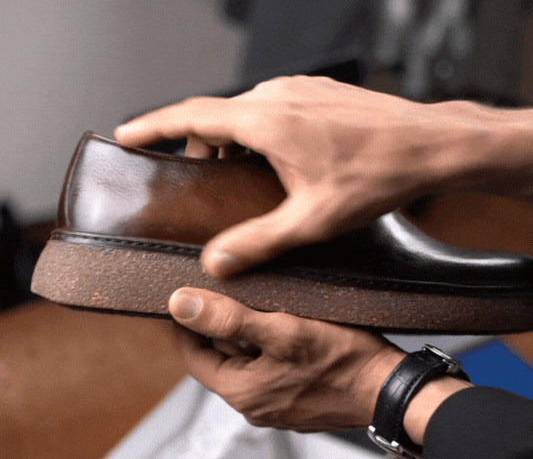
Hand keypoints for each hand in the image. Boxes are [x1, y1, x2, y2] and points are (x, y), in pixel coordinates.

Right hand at [115, 76, 529, 277]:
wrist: (427, 145)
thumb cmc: (375, 175)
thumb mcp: (313, 218)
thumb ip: (259, 241)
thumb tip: (217, 263)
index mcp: (265, 119)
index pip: (191, 115)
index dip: (153, 125)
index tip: (126, 133)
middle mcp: (276, 94)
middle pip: (216, 116)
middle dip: (199, 146)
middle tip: (201, 180)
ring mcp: (298, 88)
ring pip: (244, 111)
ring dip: (231, 138)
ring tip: (240, 174)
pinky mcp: (316, 91)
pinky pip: (270, 105)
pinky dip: (257, 128)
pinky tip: (275, 157)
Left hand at [168, 287, 405, 431]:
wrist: (386, 386)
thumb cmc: (342, 358)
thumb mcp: (281, 329)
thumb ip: (227, 318)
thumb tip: (181, 305)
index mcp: (240, 390)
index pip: (192, 353)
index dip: (184, 323)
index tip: (183, 297)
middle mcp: (253, 403)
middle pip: (218, 356)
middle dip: (216, 324)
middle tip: (223, 291)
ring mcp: (274, 401)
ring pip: (243, 358)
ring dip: (242, 332)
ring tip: (253, 302)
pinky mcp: (292, 395)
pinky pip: (264, 365)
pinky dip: (263, 343)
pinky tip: (278, 322)